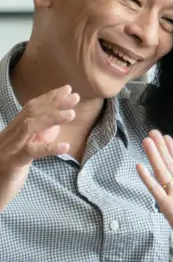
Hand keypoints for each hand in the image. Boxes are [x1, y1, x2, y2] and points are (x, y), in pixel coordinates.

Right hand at [0, 85, 77, 211]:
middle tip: (74, 97)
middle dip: (54, 103)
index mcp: (14, 131)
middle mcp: (10, 136)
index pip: (31, 109)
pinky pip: (30, 153)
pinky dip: (49, 148)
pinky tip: (65, 147)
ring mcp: (9, 149)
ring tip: (72, 114)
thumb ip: (39, 137)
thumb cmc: (9, 171)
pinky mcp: (12, 163)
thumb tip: (55, 124)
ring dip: (52, 118)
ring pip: (29, 127)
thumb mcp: (27, 151)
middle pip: (31, 113)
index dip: (49, 98)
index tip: (68, 89)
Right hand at [135, 131, 172, 257]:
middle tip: (152, 132)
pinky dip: (147, 179)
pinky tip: (139, 166)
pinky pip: (156, 190)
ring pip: (161, 172)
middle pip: (169, 165)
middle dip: (161, 149)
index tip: (166, 138)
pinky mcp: (168, 207)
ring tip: (146, 140)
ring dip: (154, 156)